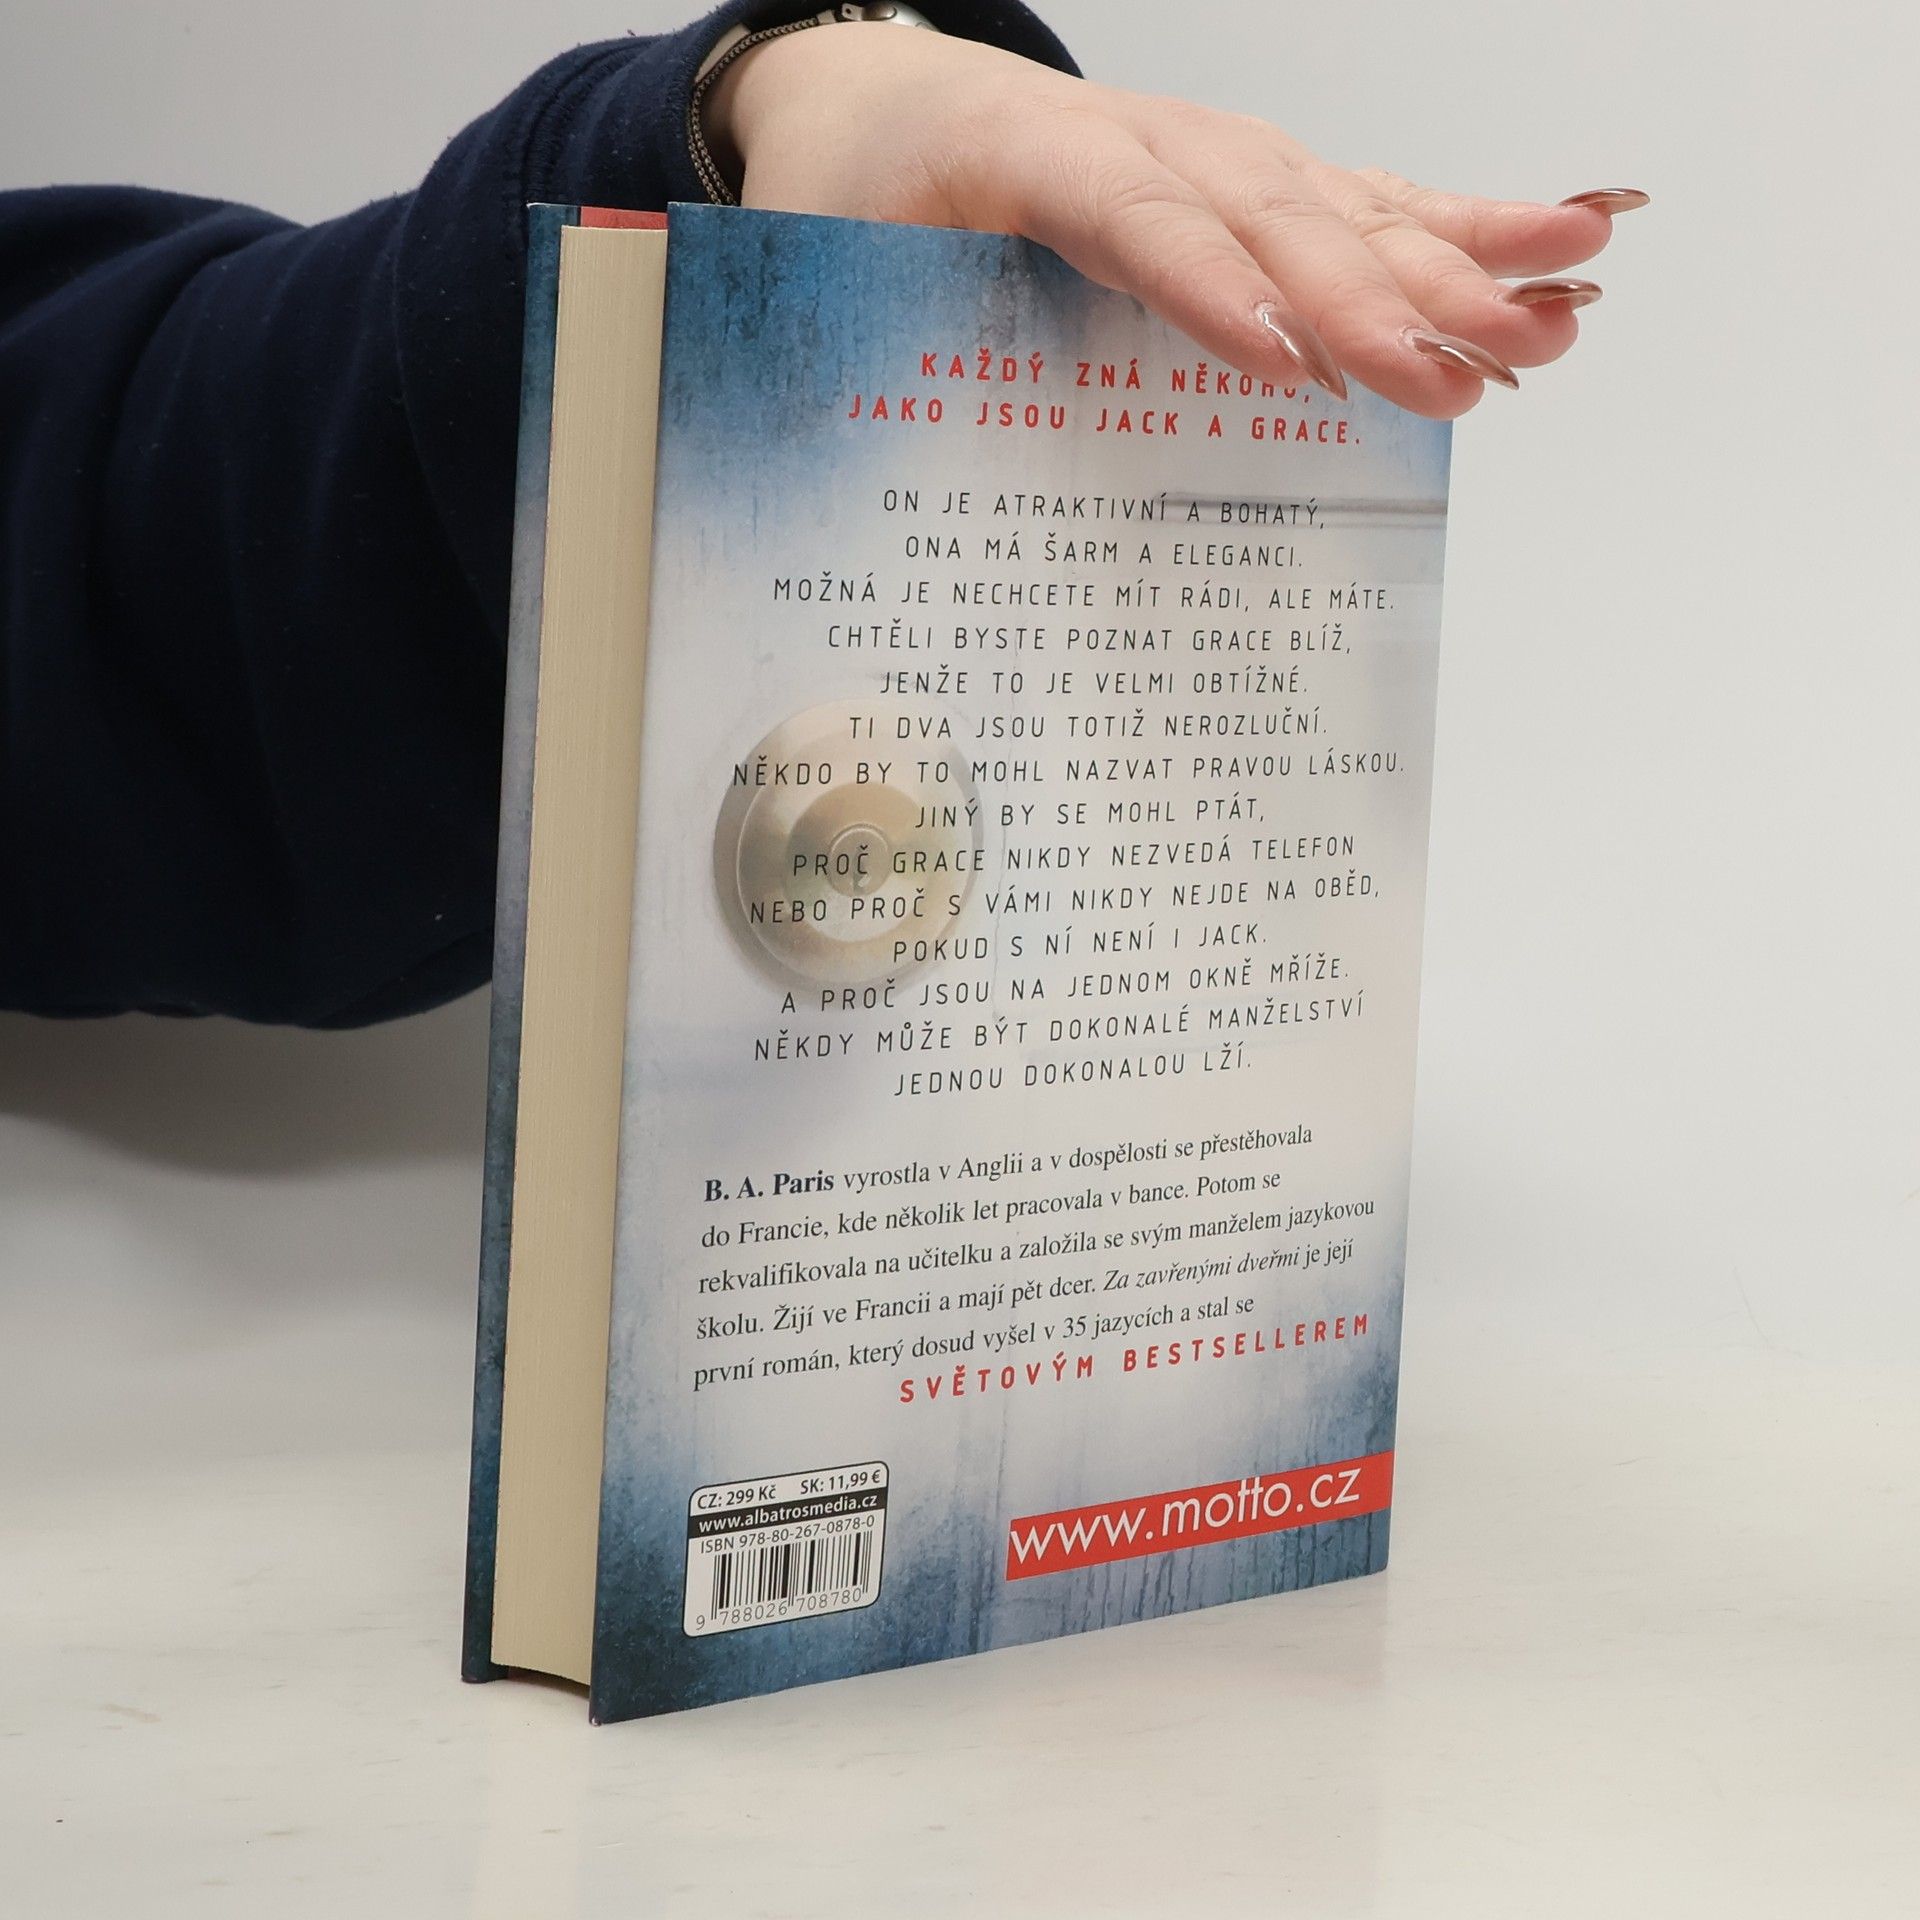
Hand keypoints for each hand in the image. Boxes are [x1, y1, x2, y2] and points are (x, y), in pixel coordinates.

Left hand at [706, 25, 1644, 418]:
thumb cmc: (853, 198)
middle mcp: (1140, 138)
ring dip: (1451, 265)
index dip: (1201, 281)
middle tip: (1455, 376)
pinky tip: (1564, 247)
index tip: (1277, 357)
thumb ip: (823, 351)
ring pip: (1340, 202)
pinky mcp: (1251, 184)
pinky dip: (1465, 226)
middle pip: (1266, 210)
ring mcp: (1209, 155)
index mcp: (1016, 151)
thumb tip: (813, 482)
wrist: (882, 98)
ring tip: (1553, 322)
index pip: (1123, 212)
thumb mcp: (811, 270)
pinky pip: (1368, 200)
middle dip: (1367, 297)